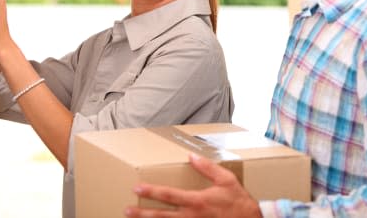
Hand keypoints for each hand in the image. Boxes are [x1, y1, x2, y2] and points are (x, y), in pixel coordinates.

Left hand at [125, 153, 261, 217]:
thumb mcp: (226, 179)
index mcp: (197, 201)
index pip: (168, 195)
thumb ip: (207, 167)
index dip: (151, 191)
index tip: (137, 187)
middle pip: (161, 217)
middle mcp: (191, 217)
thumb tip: (191, 155)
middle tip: (126, 210)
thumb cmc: (239, 202)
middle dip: (142, 214)